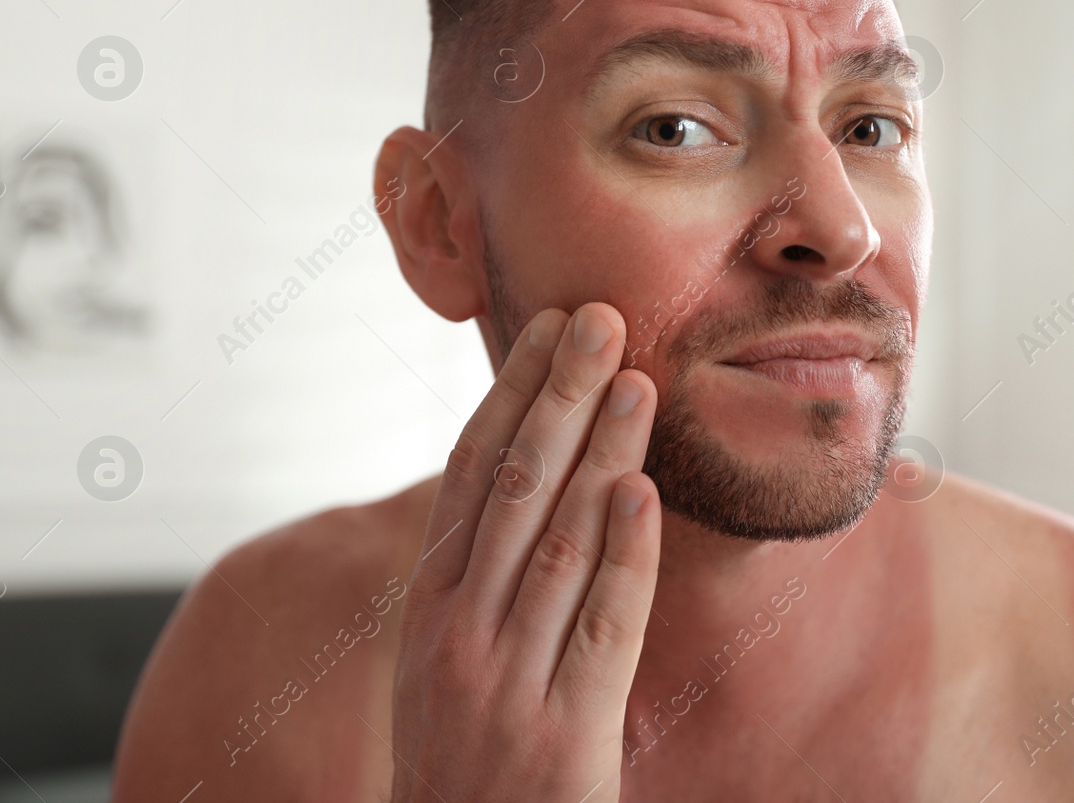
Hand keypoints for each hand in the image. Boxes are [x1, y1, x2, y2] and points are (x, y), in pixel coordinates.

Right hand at [388, 302, 660, 802]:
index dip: (513, 395)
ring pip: (557, 542)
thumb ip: (482, 585)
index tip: (550, 328)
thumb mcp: (448, 668)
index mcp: (431, 610)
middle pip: (513, 490)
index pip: (473, 477)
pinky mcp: (562, 738)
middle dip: (558, 395)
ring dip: (600, 452)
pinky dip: (622, 555)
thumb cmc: (467, 767)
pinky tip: (642, 493)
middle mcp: (457, 636)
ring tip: (638, 380)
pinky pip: (600, 628)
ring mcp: (505, 685)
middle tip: (600, 316)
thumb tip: (534, 485)